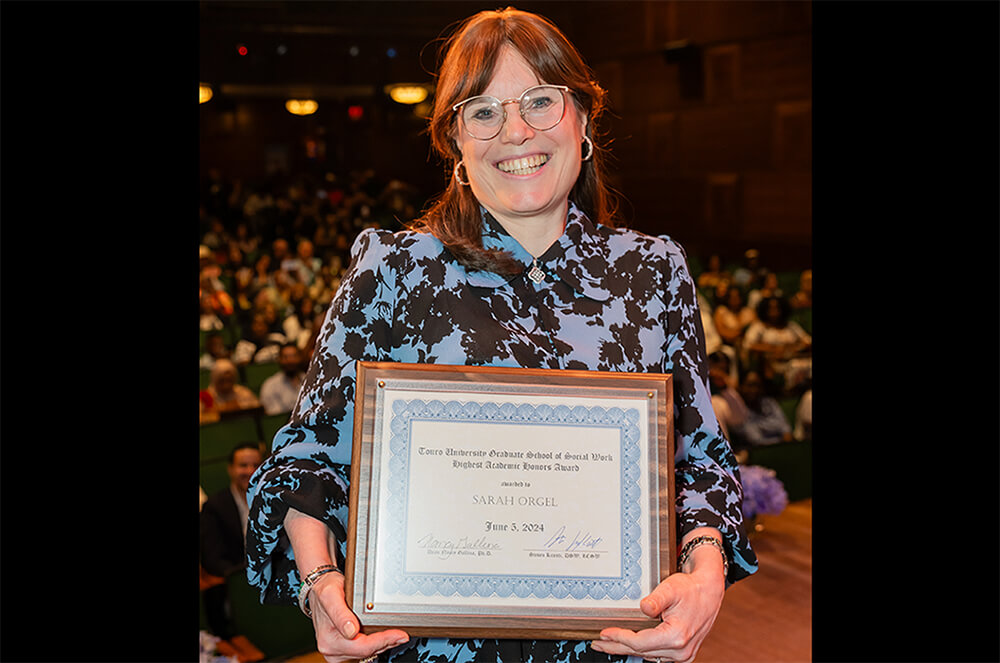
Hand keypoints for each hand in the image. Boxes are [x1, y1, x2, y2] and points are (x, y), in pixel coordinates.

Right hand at [308, 571, 408, 662]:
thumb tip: (351, 631)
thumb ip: (340, 613)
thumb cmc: (325, 590)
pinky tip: (384, 636)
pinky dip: (376, 643)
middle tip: (403, 634)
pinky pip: (363, 650)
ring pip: (367, 653)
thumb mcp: (331, 595)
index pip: (362, 646)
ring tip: (396, 634)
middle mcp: (331, 649)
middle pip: (366, 652)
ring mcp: (337, 651)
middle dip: (386, 643)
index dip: (383, 641)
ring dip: (382, 644)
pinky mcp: (343, 650)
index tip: (399, 635)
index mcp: (329, 640)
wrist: (319, 589)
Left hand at [590, 548, 724, 662]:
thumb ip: (656, 599)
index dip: (619, 638)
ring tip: (609, 644)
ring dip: (627, 650)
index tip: (604, 632)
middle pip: (641, 652)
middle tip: (598, 642)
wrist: (709, 591)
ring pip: (648, 656)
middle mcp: (681, 650)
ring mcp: (683, 654)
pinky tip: (629, 646)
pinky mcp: (683, 653)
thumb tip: (643, 608)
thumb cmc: (690, 588)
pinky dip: (641, 650)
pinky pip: (657, 655)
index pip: (640, 642)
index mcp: (677, 636)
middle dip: (617, 647)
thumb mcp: (671, 588)